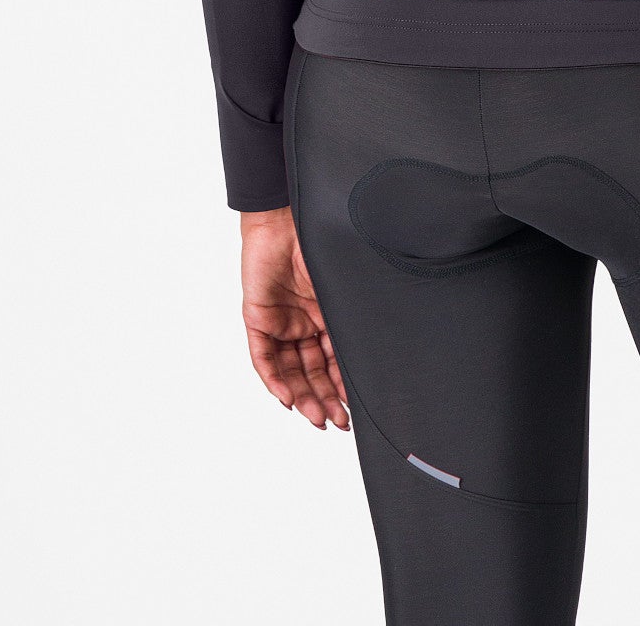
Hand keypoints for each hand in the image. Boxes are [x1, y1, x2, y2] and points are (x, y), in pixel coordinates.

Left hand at [240, 207, 349, 429]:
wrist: (287, 215)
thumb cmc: (318, 239)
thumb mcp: (342, 285)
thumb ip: (351, 314)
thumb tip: (382, 347)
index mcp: (325, 315)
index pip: (332, 359)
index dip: (342, 385)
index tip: (355, 409)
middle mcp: (302, 323)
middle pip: (312, 371)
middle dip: (325, 399)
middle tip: (338, 423)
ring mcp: (280, 322)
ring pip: (290, 370)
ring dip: (303, 396)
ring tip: (317, 418)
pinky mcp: (257, 318)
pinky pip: (264, 357)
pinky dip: (275, 379)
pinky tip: (288, 398)